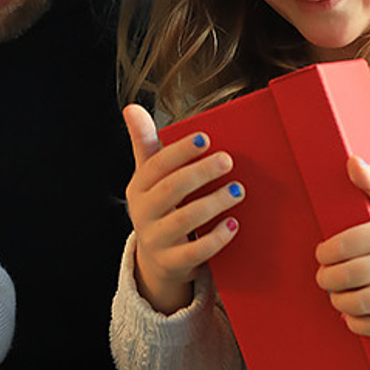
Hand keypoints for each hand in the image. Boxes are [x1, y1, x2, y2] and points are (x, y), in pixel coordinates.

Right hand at [122, 105, 242, 314]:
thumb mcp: (149, 177)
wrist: (157, 260)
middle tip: (228, 160)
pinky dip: (216, 238)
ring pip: (184, 220)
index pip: (156, 165)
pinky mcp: (173, 262)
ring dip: (213, 203)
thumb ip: (145, 143)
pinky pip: (195, 251)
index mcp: (139, 188)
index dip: (180, 151)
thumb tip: (131, 107)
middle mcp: (143, 213)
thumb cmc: (159, 207)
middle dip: (200, 173)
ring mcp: (157, 240)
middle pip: (171, 190)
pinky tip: (234, 224)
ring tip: (238, 190)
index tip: (205, 138)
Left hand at [314, 157, 369, 335]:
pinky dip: (356, 323)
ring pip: (358, 304)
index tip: (322, 255)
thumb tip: (352, 161)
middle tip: (324, 277)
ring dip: (338, 302)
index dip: (324, 254)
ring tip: (336, 295)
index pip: (342, 246)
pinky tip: (351, 315)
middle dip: (327, 279)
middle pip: (346, 277)